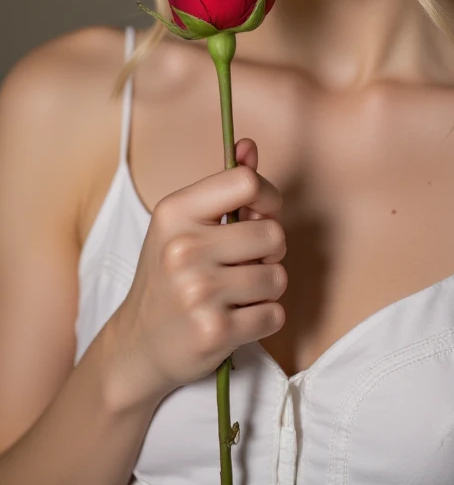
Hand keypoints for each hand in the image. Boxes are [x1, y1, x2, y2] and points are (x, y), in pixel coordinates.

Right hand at [105, 138, 286, 406]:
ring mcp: (197, 293)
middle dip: (269, 252)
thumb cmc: (168, 277)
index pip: (246, 182)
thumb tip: (248, 145)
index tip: (260, 214)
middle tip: (242, 263)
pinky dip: (263, 318)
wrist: (137, 345)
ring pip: (277, 277)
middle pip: (273, 234)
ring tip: (235, 293)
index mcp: (175, 212)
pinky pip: (274, 314)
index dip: (268, 198)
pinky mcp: (213, 332)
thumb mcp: (184, 224)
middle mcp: (183, 249)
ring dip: (265, 288)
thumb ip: (223, 186)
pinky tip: (234, 319)